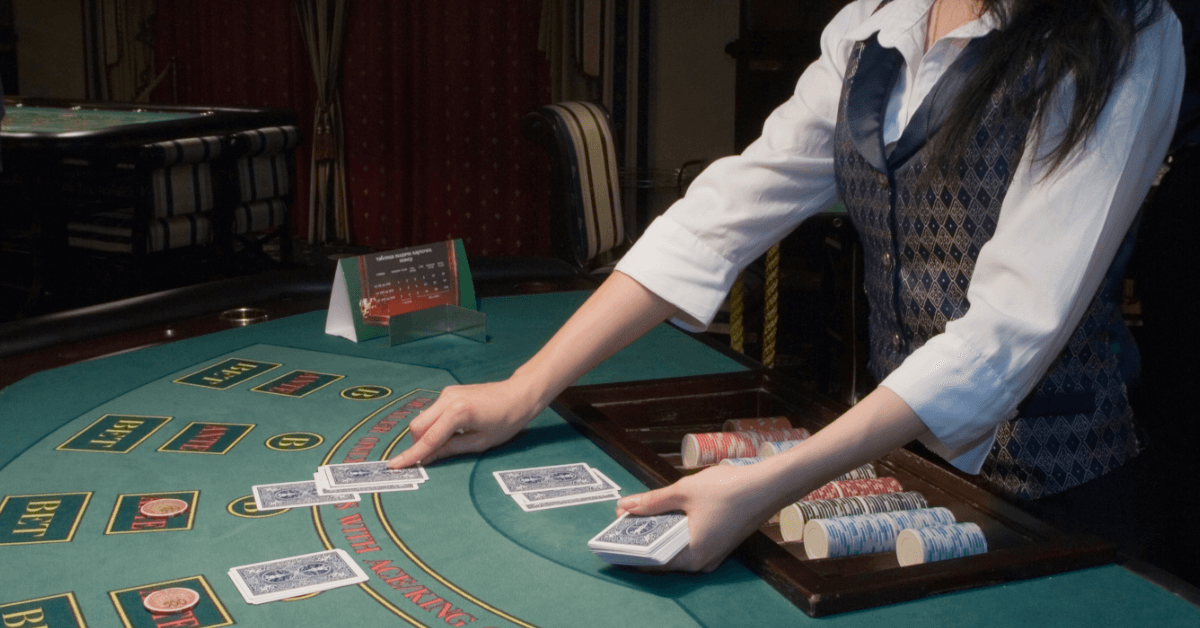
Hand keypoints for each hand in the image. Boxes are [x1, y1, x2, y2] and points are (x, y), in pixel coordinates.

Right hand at [387, 378, 539, 467]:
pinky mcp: (449, 392)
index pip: (428, 439)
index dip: (411, 455)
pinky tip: (452, 431)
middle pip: (417, 426)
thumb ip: (450, 450)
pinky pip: (433, 412)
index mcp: (457, 413)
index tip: (394, 466)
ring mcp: (447, 393)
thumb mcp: (480, 442)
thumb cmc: (506, 421)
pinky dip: (435, 425)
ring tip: (449, 442)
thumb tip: (427, 459)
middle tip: (432, 456)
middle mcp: (447, 399)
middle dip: (418, 444)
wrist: (519, 395)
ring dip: (427, 434)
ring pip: (423, 418)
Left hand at [615, 464, 778, 572]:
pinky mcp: (719, 544)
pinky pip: (690, 541)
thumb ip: (652, 501)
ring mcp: (712, 554)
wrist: (768, 485)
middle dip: (642, 539)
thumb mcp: (683, 492)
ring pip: (677, 547)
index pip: (652, 562)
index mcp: (692, 555)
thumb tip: (625, 506)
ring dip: (658, 533)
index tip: (610, 542)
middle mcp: (703, 562)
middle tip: (620, 524)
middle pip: (664, 555)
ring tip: (636, 516)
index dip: (629, 551)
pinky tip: (663, 513)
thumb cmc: (729, 490)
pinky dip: (675, 530)